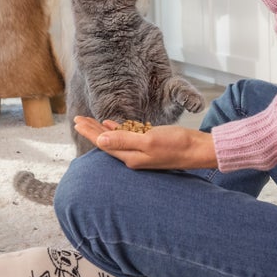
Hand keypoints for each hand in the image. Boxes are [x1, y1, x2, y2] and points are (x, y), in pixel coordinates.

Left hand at [73, 116, 217, 169]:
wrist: (200, 150)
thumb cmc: (177, 144)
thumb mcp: (149, 140)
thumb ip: (124, 140)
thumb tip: (100, 141)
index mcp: (131, 157)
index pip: (103, 143)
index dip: (89, 131)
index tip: (76, 121)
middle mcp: (134, 157)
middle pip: (107, 142)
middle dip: (91, 130)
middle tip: (76, 119)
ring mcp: (142, 152)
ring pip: (116, 139)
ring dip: (102, 129)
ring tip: (89, 121)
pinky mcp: (150, 146)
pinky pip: (129, 137)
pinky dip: (118, 129)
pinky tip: (112, 124)